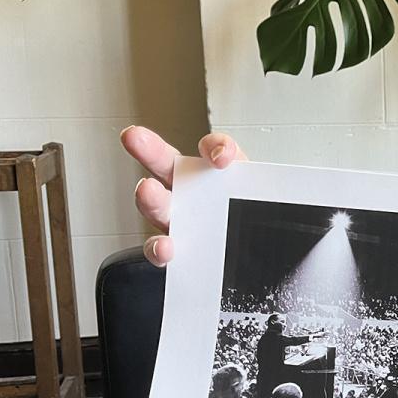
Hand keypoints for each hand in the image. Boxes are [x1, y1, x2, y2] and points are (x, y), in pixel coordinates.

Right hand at [121, 125, 246, 266]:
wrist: (260, 259)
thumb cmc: (253, 220)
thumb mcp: (260, 197)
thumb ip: (253, 181)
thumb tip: (238, 171)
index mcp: (214, 174)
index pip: (212, 149)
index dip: (214, 147)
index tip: (221, 156)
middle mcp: (190, 192)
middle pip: (165, 165)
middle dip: (150, 150)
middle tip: (136, 138)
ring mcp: (181, 221)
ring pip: (158, 207)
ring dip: (151, 198)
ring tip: (147, 191)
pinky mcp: (179, 251)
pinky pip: (162, 250)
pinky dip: (160, 248)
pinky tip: (165, 246)